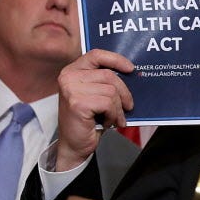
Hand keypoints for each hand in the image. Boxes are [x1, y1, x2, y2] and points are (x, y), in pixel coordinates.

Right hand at [55, 49, 134, 170]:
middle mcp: (68, 77)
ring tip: (114, 118)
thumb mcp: (95, 95)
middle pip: (109, 75)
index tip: (130, 69)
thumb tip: (131, 74)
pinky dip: (113, 115)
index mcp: (72, 71)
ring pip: (111, 91)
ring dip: (118, 109)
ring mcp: (71, 89)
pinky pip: (108, 104)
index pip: (96, 55)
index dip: (116, 59)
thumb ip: (105, 82)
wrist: (74, 145)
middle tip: (128, 107)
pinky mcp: (77, 103)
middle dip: (124, 93)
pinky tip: (107, 122)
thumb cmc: (87, 121)